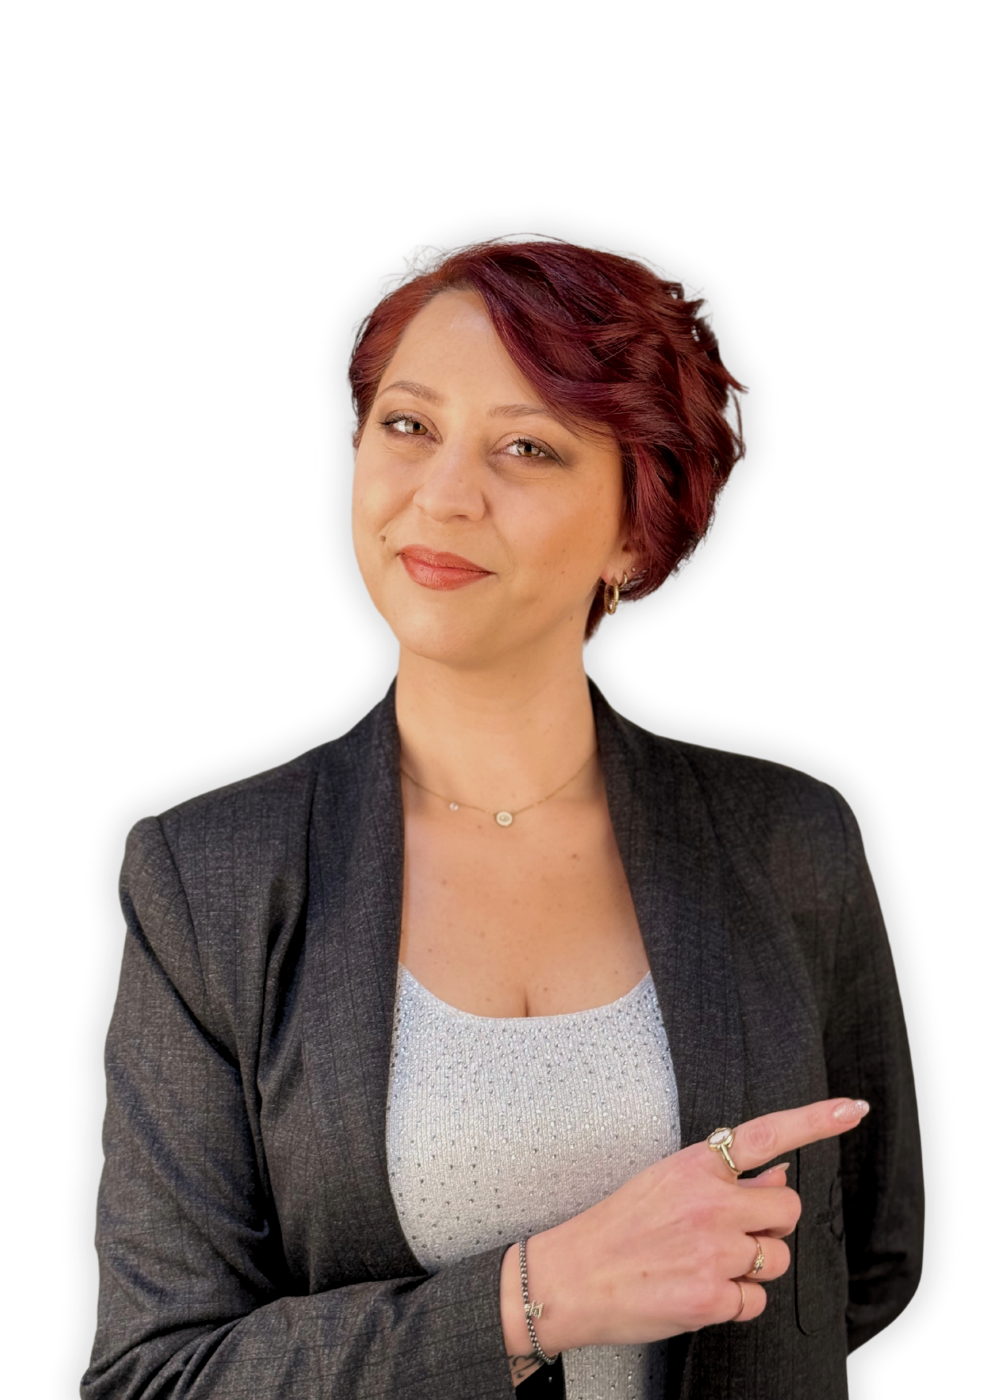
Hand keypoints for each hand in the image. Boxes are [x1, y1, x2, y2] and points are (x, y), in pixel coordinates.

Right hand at [531, 1096, 869, 1351]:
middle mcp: (710, 1202)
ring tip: (707, 1265)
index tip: (852, 1109)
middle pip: (789, 1211)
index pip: (767, 1134)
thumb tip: (778, 1176)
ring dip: (753, 1267)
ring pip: (776, 1259)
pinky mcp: (711, 1297)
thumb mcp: (666, 1183)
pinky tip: (700, 1291)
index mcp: (697, 1166)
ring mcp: (713, 1250)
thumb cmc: (617, 1229)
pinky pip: (755, 1302)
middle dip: (770, 1226)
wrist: (571, 1277)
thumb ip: (725, 1179)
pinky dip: (735, 1303)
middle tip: (731, 1235)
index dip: (816, 1120)